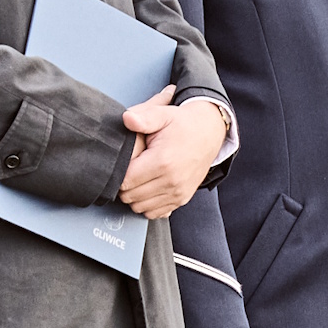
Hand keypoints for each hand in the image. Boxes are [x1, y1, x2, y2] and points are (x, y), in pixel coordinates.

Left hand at [120, 89, 227, 218]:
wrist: (209, 133)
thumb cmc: (184, 125)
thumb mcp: (163, 114)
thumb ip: (144, 117)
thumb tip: (127, 119)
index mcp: (163, 161)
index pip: (125, 181)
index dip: (118, 172)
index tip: (125, 162)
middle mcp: (171, 181)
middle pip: (130, 196)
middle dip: (124, 184)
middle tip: (131, 168)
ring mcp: (178, 193)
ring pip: (140, 207)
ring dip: (134, 196)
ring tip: (139, 177)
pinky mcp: (181, 199)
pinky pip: (154, 213)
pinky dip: (147, 204)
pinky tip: (148, 188)